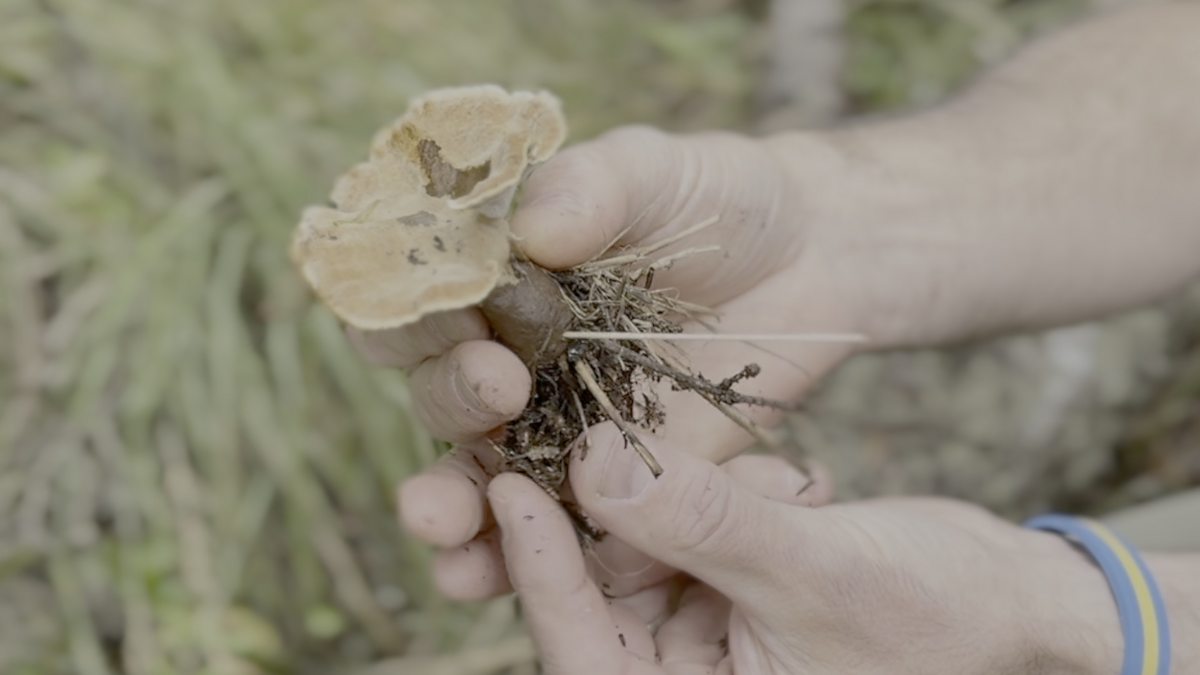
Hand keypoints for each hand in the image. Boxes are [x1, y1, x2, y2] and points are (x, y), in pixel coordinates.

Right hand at [349, 126, 865, 598]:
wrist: (808, 258)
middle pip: (438, 388)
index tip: (462, 315)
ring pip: (478, 470)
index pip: (416, 294)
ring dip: (448, 501)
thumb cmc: (718, 196)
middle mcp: (508, 350)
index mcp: (494, 270)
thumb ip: (596, 187)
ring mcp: (556, 420)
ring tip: (437, 524)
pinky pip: (556, 518)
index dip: (417, 311)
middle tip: (499, 389)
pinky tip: (487, 575)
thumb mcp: (658, 169)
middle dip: (451, 397)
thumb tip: (533, 233)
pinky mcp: (611, 476)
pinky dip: (516, 551)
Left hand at [491, 423, 1134, 673]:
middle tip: (587, 432)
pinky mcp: (726, 572)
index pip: (582, 648)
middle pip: (600, 587)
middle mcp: (684, 670)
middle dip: (614, 514)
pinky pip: (692, 517)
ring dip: (694, 498)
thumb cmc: (936, 616)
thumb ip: (706, 522)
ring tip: (779, 490)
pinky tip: (801, 490)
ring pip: (646, 539)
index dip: (539, 569)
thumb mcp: (816, 571)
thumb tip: (594, 465)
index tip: (505, 484)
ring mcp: (704, 620)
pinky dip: (732, 492)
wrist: (1011, 599)